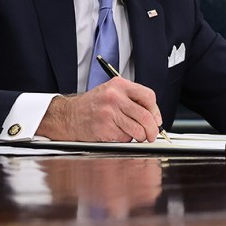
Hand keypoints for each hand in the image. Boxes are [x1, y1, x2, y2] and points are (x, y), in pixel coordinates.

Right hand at [36, 79, 162, 141]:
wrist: (68, 115)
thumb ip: (131, 99)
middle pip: (145, 116)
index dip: (155, 111)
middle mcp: (114, 97)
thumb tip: (154, 116)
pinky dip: (125, 139)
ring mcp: (109, 113)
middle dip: (152, 129)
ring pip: (138, 130)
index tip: (156, 119)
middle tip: (152, 135)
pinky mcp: (105, 128)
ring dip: (139, 136)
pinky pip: (125, 138)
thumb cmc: (92, 106)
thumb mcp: (111, 92)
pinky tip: (116, 134)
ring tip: (134, 135)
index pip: (148, 96)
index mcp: (119, 85)